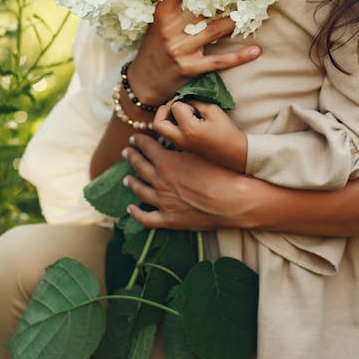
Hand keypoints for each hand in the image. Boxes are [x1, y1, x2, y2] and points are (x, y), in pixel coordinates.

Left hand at [122, 134, 255, 230]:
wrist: (233, 199)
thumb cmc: (221, 173)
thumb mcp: (200, 152)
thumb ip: (182, 147)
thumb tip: (174, 141)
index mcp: (167, 162)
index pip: (147, 147)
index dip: (139, 141)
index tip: (134, 138)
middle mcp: (160, 181)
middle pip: (140, 166)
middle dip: (132, 157)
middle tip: (126, 152)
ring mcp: (163, 202)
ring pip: (140, 190)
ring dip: (131, 182)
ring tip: (126, 178)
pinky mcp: (169, 219)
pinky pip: (146, 218)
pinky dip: (136, 213)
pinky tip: (130, 209)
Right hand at [126, 0, 260, 103]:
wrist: (143, 83)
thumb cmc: (153, 47)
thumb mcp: (158, 23)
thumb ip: (175, 6)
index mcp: (162, 14)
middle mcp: (171, 29)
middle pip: (203, 5)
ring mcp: (181, 49)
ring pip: (216, 29)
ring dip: (237, 19)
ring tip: (256, 7)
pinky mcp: (191, 68)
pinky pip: (220, 61)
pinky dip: (239, 57)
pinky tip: (256, 50)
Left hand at [151, 100, 247, 171]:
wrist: (234, 153)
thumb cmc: (227, 131)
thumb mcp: (213, 110)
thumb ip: (196, 101)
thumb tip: (184, 98)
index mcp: (189, 129)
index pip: (175, 108)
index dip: (183, 101)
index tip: (194, 103)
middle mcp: (181, 139)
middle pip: (157, 124)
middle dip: (163, 111)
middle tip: (175, 106)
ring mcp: (180, 145)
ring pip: (161, 130)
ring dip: (166, 118)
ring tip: (181, 113)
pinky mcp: (183, 147)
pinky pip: (168, 134)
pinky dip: (171, 125)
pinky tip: (183, 121)